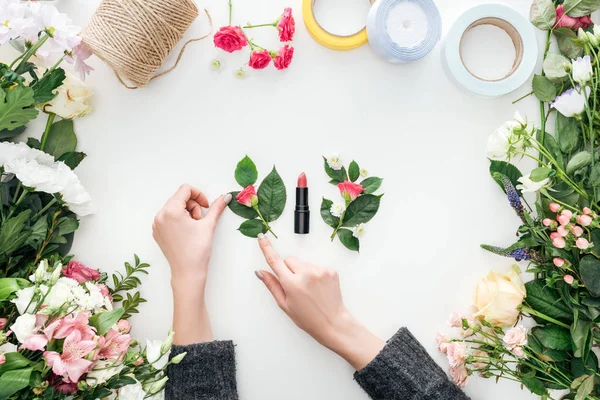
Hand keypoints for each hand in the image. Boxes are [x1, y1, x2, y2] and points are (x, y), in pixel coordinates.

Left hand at [152, 185, 230, 344]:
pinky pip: (169, 217)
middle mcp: (160, 215)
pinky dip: (179, 220)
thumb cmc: (197, 249)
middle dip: (193, 206)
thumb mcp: (208, 225)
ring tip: (194, 228)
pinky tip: (187, 232)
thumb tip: (226, 196)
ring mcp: (157, 224)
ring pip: (174, 207)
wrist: (187, 272)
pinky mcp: (157, 232)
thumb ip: (217, 207)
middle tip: (200, 221)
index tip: (206, 207)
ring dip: (187, 212)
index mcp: (170, 210)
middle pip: (179, 198)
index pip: (185, 189)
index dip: (199, 195)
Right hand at [255, 235, 384, 370]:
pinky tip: (318, 287)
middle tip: (295, 286)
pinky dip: (315, 274)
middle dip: (289, 269)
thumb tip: (261, 272)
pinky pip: (316, 266)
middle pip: (289, 260)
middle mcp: (306, 274)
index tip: (262, 238)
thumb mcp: (285, 305)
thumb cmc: (308, 318)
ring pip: (303, 263)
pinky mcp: (330, 270)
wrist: (333, 323)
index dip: (267, 248)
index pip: (275, 261)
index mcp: (292, 284)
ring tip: (309, 289)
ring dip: (303, 272)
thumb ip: (272, 285)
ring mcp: (320, 271)